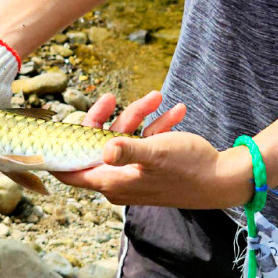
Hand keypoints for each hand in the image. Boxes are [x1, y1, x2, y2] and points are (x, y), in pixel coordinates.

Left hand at [53, 91, 252, 208]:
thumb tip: (105, 148)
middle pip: (96, 144)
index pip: (68, 171)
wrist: (223, 179)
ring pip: (124, 139)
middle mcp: (117, 179)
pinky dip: (156, 126)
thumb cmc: (189, 169)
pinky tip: (175, 111)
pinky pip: (144, 143)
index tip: (53, 129)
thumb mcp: (156, 153)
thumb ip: (128, 150)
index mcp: (110, 181)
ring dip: (140, 116)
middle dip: (108, 119)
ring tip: (158, 96)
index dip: (56, 153)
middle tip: (114, 96)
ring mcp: (133, 173)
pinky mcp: (150, 168)